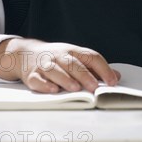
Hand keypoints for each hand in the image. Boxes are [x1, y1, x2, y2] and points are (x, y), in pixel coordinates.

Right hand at [0, 38, 119, 93]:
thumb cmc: (56, 58)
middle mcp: (60, 56)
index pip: (91, 57)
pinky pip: (38, 79)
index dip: (103, 69)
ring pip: (55, 70)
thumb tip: (116, 76)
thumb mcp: (76, 58)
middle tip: (94, 87)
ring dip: (65, 79)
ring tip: (75, 89)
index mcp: (73, 51)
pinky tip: (53, 90)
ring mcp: (45, 64)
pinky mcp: (32, 75)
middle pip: (73, 64)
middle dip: (85, 75)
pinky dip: (45, 85)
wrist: (25, 53)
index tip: (112, 81)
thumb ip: (95, 68)